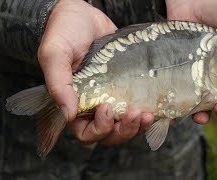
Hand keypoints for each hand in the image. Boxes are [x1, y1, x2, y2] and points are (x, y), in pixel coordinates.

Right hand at [38, 0, 152, 144]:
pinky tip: (161, 109)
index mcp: (75, 103)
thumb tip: (68, 114)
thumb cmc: (63, 31)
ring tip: (149, 113)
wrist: (82, 14)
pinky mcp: (128, 86)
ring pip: (127, 124)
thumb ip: (58, 83)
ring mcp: (113, 96)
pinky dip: (151, 112)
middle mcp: (94, 104)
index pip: (86, 133)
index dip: (99, 129)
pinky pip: (140, 106)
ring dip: (139, 125)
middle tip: (137, 114)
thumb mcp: (55, 54)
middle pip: (111, 134)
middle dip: (125, 130)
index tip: (107, 108)